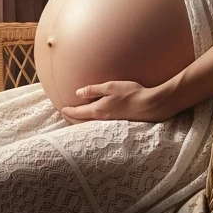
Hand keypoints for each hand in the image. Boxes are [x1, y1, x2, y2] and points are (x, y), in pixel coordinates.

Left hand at [60, 80, 175, 123]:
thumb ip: (93, 90)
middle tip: (64, 115)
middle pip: (81, 122)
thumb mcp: (111, 87)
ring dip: (79, 122)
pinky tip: (92, 120)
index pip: (77, 113)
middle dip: (71, 119)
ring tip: (74, 119)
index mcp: (98, 110)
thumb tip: (78, 93)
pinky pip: (97, 126)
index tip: (62, 109)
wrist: (150, 105)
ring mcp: (109, 123)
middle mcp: (101, 119)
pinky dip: (89, 124)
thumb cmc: (131, 93)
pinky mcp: (116, 124)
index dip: (68, 111)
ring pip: (89, 125)